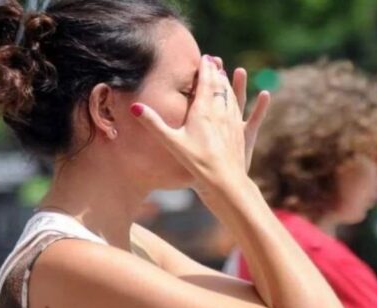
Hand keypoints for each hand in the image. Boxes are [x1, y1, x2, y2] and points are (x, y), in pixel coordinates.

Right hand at [131, 56, 262, 194]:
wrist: (224, 180)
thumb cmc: (196, 162)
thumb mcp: (171, 142)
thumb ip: (153, 123)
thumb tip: (135, 107)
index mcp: (203, 111)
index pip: (205, 83)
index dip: (205, 69)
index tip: (205, 57)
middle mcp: (220, 112)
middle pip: (219, 86)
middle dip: (216, 72)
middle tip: (214, 61)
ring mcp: (232, 122)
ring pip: (231, 96)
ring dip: (227, 83)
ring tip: (224, 75)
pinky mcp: (240, 133)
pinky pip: (240, 110)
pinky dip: (238, 99)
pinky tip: (241, 99)